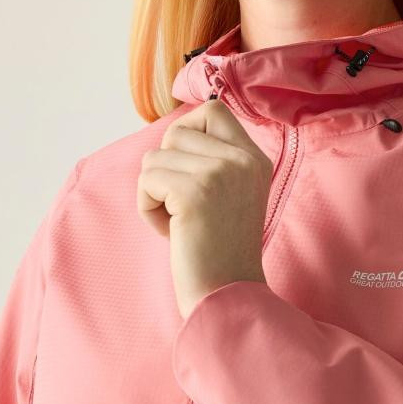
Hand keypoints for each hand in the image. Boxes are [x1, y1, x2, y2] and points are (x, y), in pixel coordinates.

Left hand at [137, 100, 272, 318]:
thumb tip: (176, 132)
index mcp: (255, 158)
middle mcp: (243, 159)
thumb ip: (214, 159)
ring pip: (156, 156)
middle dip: (167, 168)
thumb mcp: (232, 193)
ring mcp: (221, 172)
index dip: (187, 133)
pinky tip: (172, 231)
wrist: (227, 295)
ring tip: (180, 222)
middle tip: (185, 205)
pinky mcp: (195, 191)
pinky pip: (147, 180)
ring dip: (155, 192)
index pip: (212, 109)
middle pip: (177, 131)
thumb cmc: (219, 250)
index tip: (188, 171)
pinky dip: (148, 208)